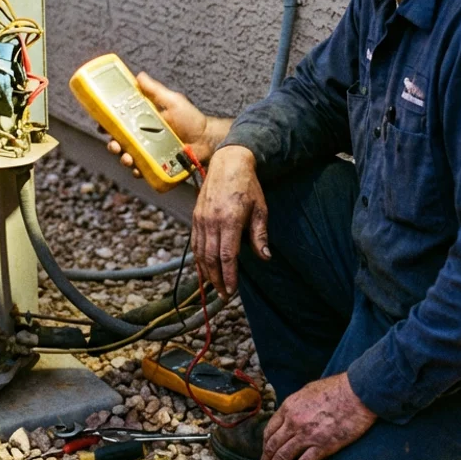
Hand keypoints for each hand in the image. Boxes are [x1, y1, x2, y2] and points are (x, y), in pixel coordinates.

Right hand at [105, 72, 228, 174]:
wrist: (207, 139)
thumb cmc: (191, 119)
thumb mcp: (172, 101)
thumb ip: (155, 90)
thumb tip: (139, 76)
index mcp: (143, 121)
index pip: (120, 123)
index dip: (108, 124)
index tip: (101, 124)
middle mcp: (144, 138)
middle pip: (120, 142)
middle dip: (113, 145)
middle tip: (114, 145)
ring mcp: (150, 153)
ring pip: (128, 157)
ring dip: (123, 158)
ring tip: (127, 158)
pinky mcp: (157, 166)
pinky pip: (142, 170)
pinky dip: (137, 171)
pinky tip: (137, 169)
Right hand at [191, 145, 269, 297]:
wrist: (228, 164)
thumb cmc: (248, 186)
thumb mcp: (260, 209)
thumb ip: (260, 235)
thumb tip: (265, 257)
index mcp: (229, 220)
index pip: (227, 255)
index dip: (229, 276)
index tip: (233, 290)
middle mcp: (212, 221)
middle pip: (212, 258)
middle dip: (218, 280)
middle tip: (225, 295)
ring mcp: (200, 219)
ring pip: (201, 253)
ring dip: (207, 273)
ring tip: (215, 286)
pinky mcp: (195, 217)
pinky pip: (195, 243)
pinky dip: (199, 259)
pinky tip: (205, 269)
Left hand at [257, 373, 376, 459]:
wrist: (357, 391)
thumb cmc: (337, 388)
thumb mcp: (309, 391)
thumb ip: (298, 404)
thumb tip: (294, 412)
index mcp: (289, 407)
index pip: (270, 430)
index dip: (265, 446)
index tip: (264, 456)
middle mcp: (293, 421)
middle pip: (272, 446)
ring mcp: (306, 434)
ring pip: (282, 457)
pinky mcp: (322, 445)